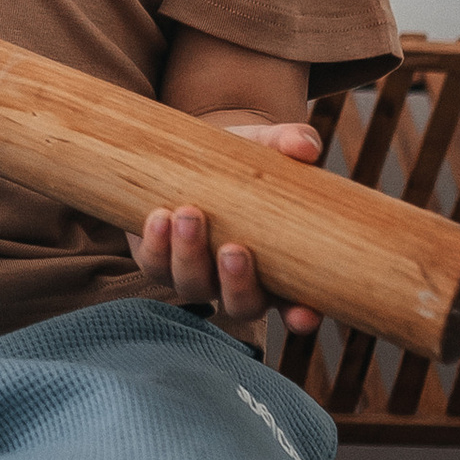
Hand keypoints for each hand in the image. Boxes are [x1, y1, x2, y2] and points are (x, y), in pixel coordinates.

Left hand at [131, 120, 325, 336]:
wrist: (195, 153)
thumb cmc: (246, 159)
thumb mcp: (267, 148)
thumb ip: (289, 143)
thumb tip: (304, 145)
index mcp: (280, 269)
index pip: (297, 307)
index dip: (300, 316)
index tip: (303, 314)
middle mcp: (238, 281)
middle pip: (241, 305)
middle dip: (236, 284)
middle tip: (233, 250)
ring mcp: (197, 274)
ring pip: (193, 286)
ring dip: (189, 257)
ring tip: (188, 216)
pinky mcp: (159, 259)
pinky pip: (155, 265)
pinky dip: (156, 246)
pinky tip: (157, 217)